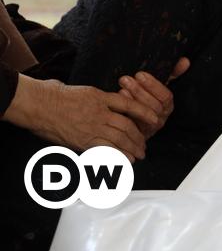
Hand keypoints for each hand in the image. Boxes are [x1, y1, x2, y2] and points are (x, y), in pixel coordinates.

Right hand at [4, 75, 156, 161]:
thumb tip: (106, 102)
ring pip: (120, 138)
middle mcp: (100, 112)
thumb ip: (97, 98)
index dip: (145, 112)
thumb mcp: (82, 91)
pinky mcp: (83, 140)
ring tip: (139, 154)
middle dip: (138, 137)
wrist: (38, 103)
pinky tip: (125, 160)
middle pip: (127, 125)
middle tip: (144, 144)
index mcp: (101, 97)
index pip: (129, 105)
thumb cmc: (54, 95)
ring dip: (132, 148)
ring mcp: (92, 126)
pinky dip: (118, 155)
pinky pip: (106, 149)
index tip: (155, 119)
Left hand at [118, 57, 188, 138]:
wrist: (129, 119)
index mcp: (168, 105)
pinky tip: (118, 99)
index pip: (166, 96)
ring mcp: (150, 127)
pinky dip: (126, 110)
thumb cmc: (144, 99)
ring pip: (144, 114)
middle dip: (139, 91)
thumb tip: (185, 61)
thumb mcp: (157, 85)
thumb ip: (172, 73)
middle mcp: (161, 118)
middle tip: (126, 79)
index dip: (153, 85)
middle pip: (155, 106)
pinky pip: (133, 123)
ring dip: (132, 98)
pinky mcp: (137, 134)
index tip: (140, 74)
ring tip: (122, 86)